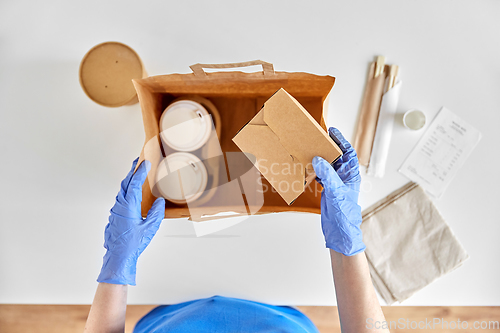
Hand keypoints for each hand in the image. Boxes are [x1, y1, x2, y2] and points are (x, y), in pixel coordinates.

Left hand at [97, 158, 164, 284]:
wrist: (118, 257)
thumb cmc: (133, 244)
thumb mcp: (150, 227)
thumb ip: (156, 212)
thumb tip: (160, 202)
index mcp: (128, 206)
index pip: (134, 183)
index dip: (140, 171)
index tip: (145, 162)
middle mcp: (119, 206)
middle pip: (125, 183)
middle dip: (132, 171)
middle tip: (138, 161)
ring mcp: (115, 211)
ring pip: (122, 191)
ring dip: (129, 180)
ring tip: (135, 174)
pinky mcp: (114, 216)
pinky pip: (120, 198)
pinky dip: (126, 191)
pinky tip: (131, 193)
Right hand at [312, 127, 364, 255]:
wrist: (340, 232)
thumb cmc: (345, 214)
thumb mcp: (336, 191)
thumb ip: (328, 174)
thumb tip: (319, 159)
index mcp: (351, 174)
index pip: (348, 152)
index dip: (341, 140)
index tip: (332, 131)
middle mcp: (344, 176)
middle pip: (336, 156)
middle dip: (328, 147)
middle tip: (317, 138)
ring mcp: (336, 182)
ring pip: (327, 165)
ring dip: (319, 158)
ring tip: (310, 150)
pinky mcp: (328, 189)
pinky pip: (321, 174)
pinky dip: (314, 170)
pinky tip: (308, 167)